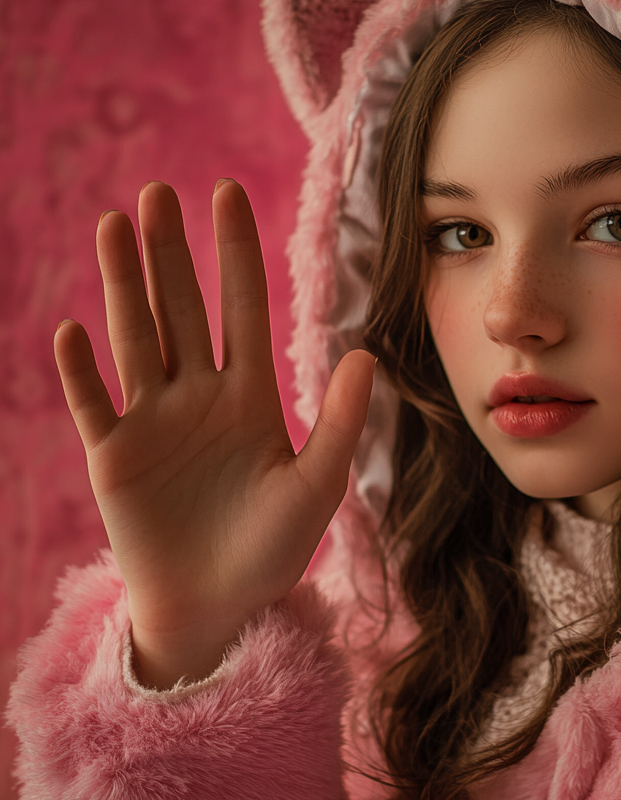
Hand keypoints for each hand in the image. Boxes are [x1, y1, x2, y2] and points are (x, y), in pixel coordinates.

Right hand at [54, 180, 373, 688]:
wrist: (218, 606)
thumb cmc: (272, 549)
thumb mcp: (318, 485)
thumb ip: (342, 422)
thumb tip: (369, 354)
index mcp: (249, 396)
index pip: (241, 310)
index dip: (234, 254)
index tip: (227, 194)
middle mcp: (197, 397)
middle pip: (181, 310)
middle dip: (171, 254)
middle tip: (161, 193)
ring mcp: (152, 421)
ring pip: (135, 339)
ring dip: (123, 286)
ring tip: (115, 226)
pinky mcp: (112, 456)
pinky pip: (94, 404)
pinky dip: (82, 371)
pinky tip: (73, 329)